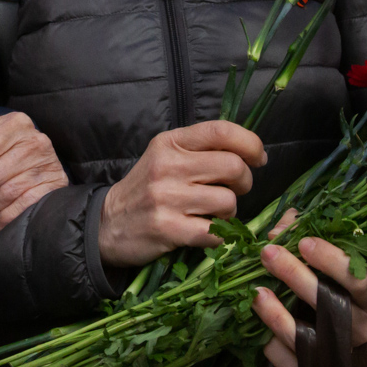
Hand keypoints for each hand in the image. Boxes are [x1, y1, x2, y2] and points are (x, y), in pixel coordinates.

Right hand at [98, 121, 266, 267]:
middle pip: (233, 167)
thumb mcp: (166, 157)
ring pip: (228, 201)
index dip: (250, 143)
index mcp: (170, 143)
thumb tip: (251, 153)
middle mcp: (168, 166)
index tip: (259, 158)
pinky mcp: (168, 228)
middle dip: (245, 182)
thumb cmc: (147, 188)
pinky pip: (215, 233)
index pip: (221, 130)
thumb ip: (201, 150)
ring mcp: (167, 198)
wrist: (108, 223)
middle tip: (234, 190)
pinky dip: (220, 236)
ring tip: (214, 214)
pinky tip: (207, 232)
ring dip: (230, 213)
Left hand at [251, 210, 366, 366]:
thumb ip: (306, 235)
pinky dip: (271, 347)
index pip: (358, 281)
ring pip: (307, 338)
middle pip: (329, 306)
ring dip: (277, 314)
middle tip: (268, 253)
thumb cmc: (338, 281)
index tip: (304, 242)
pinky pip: (291, 364)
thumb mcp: (333, 255)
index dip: (331, 261)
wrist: (348, 327)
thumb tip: (278, 231)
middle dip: (295, 276)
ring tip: (256, 292)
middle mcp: (360, 327)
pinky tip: (256, 326)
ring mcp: (338, 351)